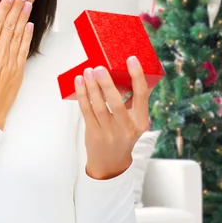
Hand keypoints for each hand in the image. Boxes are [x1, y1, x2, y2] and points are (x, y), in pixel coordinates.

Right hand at [0, 0, 33, 129]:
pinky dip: (27, 36)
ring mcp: (11, 62)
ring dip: (24, 18)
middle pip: (10, 26)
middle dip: (17, 8)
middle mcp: (1, 54)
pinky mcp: (18, 71)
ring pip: (19, 35)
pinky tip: (30, 26)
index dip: (4, 8)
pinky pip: (24, 50)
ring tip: (28, 4)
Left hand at [75, 56, 151, 179]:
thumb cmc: (122, 134)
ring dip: (91, 87)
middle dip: (106, 84)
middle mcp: (126, 127)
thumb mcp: (134, 121)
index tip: (132, 59)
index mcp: (141, 121)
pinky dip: (82, 95)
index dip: (137, 76)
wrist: (111, 163)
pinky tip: (79, 83)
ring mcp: (109, 132)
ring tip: (87, 72)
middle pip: (117, 103)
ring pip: (99, 106)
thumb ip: (133, 101)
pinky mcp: (94, 134)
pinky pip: (86, 111)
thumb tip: (127, 72)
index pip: (142, 95)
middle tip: (99, 68)